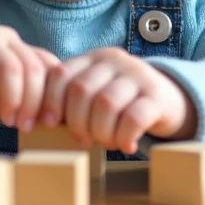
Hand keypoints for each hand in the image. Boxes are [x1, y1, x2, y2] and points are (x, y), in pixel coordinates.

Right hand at [0, 23, 60, 129]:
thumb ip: (13, 96)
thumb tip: (41, 120)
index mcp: (16, 45)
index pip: (47, 65)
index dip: (54, 95)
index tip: (53, 122)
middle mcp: (2, 37)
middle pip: (33, 67)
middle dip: (35, 101)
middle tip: (28, 126)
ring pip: (11, 69)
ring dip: (14, 100)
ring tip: (9, 121)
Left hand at [40, 47, 196, 153]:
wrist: (169, 100)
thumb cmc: (122, 102)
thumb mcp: (95, 91)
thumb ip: (70, 99)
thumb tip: (35, 121)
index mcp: (94, 58)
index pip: (61, 74)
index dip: (50, 102)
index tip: (46, 125)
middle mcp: (115, 60)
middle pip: (81, 91)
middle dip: (77, 122)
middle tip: (83, 140)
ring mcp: (138, 75)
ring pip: (106, 104)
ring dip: (101, 132)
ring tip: (106, 143)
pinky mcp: (157, 96)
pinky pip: (134, 118)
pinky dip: (124, 137)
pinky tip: (127, 146)